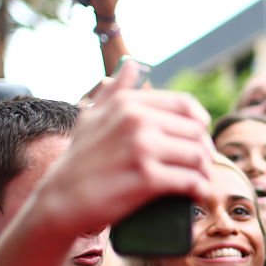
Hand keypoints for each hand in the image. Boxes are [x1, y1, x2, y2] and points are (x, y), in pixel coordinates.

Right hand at [32, 60, 212, 240]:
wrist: (60, 201)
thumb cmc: (79, 160)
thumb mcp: (91, 118)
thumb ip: (115, 92)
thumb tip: (132, 65)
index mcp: (128, 104)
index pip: (185, 104)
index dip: (200, 122)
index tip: (200, 137)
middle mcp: (136, 121)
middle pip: (196, 131)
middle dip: (205, 150)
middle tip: (202, 165)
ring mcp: (142, 149)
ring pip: (198, 155)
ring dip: (205, 171)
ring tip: (201, 180)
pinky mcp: (146, 178)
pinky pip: (190, 180)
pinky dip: (200, 189)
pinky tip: (198, 193)